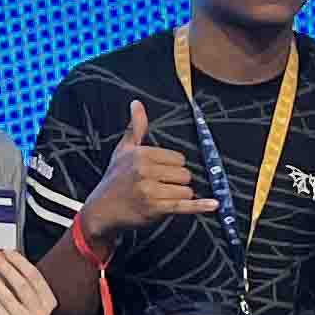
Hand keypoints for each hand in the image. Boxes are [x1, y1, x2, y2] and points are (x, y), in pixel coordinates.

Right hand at [79, 100, 216, 240]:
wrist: (101, 210)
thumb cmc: (114, 180)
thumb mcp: (123, 150)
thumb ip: (136, 127)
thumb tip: (137, 103)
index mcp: (141, 155)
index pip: (178, 158)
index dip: (173, 167)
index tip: (159, 173)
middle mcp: (145, 171)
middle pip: (185, 174)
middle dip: (177, 182)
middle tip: (159, 187)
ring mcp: (150, 191)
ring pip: (186, 190)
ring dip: (178, 196)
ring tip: (159, 198)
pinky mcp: (155, 209)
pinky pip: (183, 205)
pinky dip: (199, 206)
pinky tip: (213, 205)